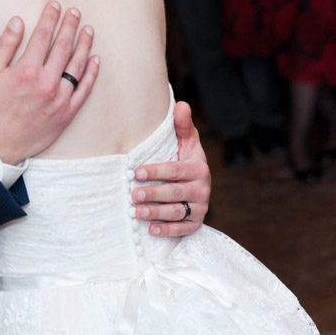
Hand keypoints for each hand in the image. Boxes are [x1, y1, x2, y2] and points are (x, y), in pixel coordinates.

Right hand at [0, 2, 99, 165]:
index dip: (50, 18)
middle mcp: (46, 82)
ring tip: (88, 30)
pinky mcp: (67, 113)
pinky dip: (91, 73)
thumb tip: (17, 22)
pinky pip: (84, 90)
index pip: (43, 36)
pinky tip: (95, 60)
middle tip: (75, 13)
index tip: (56, 6)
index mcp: (26, 70)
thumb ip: (4, 45)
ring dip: (84, 45)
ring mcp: (59, 99)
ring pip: (77, 66)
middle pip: (63, 47)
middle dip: (70, 26)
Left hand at [131, 101, 210, 237]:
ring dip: (156, 213)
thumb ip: (182, 125)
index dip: (156, 171)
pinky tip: (151, 230)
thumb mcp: (187, 142)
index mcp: (198, 168)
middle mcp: (202, 189)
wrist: (198, 185)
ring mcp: (200, 207)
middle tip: (133, 195)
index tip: (136, 172)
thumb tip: (181, 104)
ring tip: (137, 212)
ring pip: (177, 212)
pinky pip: (183, 229)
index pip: (175, 170)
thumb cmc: (186, 159)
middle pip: (174, 192)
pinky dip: (167, 230)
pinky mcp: (196, 223)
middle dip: (153, 194)